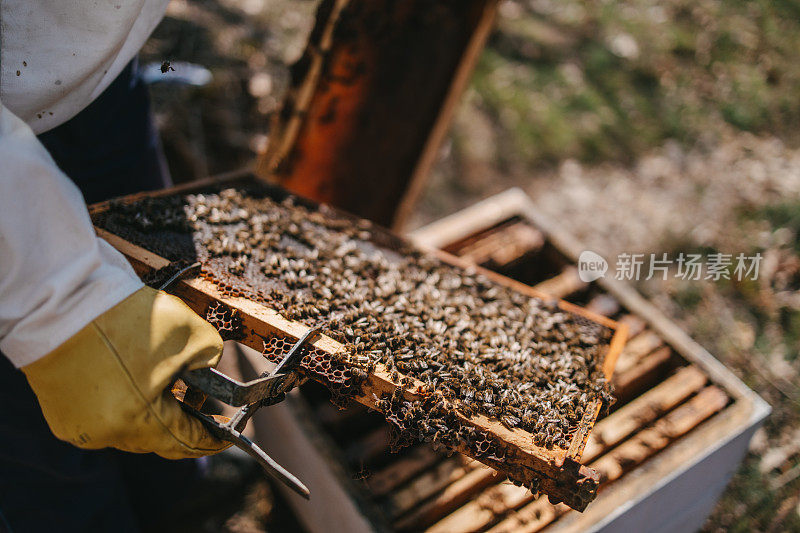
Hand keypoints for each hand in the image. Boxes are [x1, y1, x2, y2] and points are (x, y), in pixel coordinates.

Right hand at [22, 286, 229, 457]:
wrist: (61, 298)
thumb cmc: (126, 315)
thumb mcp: (190, 332)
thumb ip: (210, 359)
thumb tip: (207, 374)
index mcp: (136, 419)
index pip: (185, 442)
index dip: (210, 439)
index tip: (226, 436)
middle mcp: (105, 433)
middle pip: (156, 439)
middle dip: (182, 423)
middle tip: (202, 407)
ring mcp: (78, 427)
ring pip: (129, 430)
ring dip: (152, 414)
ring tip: (169, 388)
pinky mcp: (61, 414)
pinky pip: (104, 419)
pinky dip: (124, 407)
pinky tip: (136, 384)